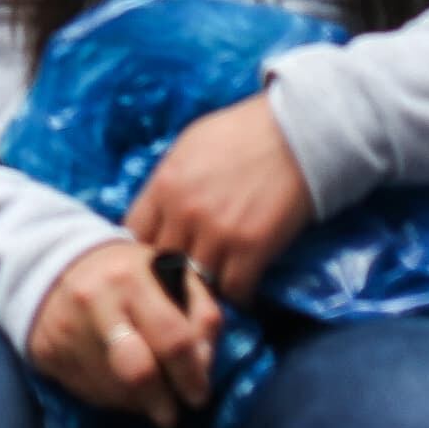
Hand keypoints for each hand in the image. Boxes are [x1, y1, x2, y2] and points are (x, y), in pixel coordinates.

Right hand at [29, 237, 220, 425]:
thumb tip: (202, 366)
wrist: (58, 265)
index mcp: (134, 278)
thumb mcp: (173, 276)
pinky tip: (116, 383)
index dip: (191, 375)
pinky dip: (109, 398)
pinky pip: (86, 393)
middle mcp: (96, 301)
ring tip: (144, 395)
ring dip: (136, 403)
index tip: (198, 395)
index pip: (172, 339)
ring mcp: (67, 328)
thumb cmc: (130, 275)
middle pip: (137, 372)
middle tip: (170, 413)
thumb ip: (200, 315)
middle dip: (161, 403)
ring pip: (113, 391)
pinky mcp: (46, 351)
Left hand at [124, 95, 314, 300]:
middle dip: (170, 273)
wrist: (296, 132)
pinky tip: (243, 290)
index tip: (155, 256)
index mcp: (165, 184)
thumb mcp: (189, 147)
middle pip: (160, 264)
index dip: (142, 249)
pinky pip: (234, 290)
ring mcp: (218, 232)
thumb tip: (156, 214)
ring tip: (213, 288)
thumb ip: (168, 183)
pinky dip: (238, 295)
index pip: (133, 234)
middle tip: (184, 280)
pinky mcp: (252, 247)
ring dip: (205, 288)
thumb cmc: (243, 133)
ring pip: (196, 282)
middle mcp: (185, 212)